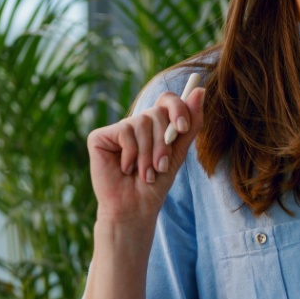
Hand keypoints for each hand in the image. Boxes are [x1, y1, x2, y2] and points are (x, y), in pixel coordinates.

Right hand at [87, 84, 205, 228]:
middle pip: (156, 112)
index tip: (182, 127)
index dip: (177, 108)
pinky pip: (124, 132)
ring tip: (144, 174)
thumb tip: (200, 90)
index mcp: (154, 126)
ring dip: (147, 154)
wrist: (134, 208)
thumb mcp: (177, 153)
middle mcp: (135, 123)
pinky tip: (124, 169)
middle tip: (160, 167)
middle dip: (162, 143)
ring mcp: (117, 129)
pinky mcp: (99, 137)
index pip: (166, 100)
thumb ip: (189, 124)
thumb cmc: (154, 184)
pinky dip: (130, 155)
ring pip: (141, 122)